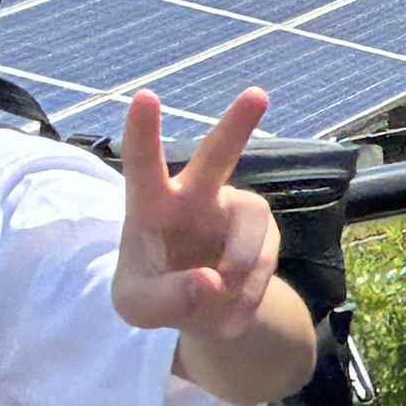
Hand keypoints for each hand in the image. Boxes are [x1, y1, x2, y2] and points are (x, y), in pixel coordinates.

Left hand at [111, 88, 285, 341]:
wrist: (202, 310)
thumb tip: (213, 281)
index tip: (144, 97)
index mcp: (152, 206)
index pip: (143, 165)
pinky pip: (266, 260)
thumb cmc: (154, 294)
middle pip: (218, 155)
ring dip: (241, 268)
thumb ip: (166, 300)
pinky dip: (250, 293)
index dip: (142, 133)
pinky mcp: (265, 232)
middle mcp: (196, 197)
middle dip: (237, 125)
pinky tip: (233, 309)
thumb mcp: (139, 309)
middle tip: (257, 94)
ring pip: (252, 228)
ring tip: (222, 298)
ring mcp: (235, 211)